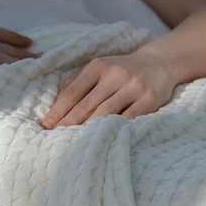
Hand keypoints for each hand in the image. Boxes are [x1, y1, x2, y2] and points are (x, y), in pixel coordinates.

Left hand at [41, 51, 175, 128]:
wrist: (160, 63)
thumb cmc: (122, 69)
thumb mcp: (99, 67)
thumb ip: (77, 81)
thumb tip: (56, 102)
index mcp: (98, 66)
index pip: (73, 92)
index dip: (58, 110)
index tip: (46, 126)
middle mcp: (115, 74)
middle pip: (86, 105)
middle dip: (68, 124)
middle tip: (54, 139)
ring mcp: (133, 87)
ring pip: (105, 113)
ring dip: (87, 129)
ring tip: (73, 142)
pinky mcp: (149, 99)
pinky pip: (128, 118)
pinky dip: (114, 129)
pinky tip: (102, 138)